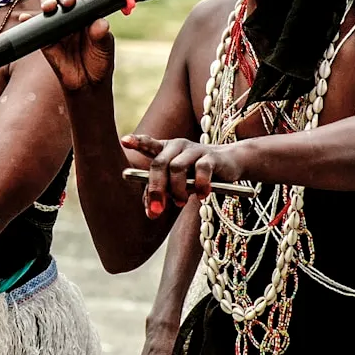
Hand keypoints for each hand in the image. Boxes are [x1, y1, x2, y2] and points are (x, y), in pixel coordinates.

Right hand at [34, 0, 114, 90]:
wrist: (86, 85)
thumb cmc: (99, 62)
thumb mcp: (105, 49)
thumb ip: (102, 36)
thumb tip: (100, 23)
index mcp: (90, 12)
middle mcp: (73, 14)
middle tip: (69, 2)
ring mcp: (58, 25)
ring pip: (50, 7)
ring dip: (48, 3)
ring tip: (49, 8)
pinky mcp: (46, 39)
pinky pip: (36, 27)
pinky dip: (28, 20)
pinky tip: (25, 18)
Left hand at [123, 134, 243, 216]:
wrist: (230, 163)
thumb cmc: (197, 173)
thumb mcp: (178, 183)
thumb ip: (163, 193)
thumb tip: (150, 213)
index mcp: (165, 150)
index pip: (148, 144)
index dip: (137, 141)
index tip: (124, 141)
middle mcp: (177, 146)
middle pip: (159, 164)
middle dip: (155, 189)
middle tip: (157, 210)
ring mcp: (194, 149)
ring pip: (177, 168)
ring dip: (177, 189)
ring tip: (181, 202)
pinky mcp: (211, 156)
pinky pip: (201, 170)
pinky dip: (200, 185)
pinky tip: (202, 195)